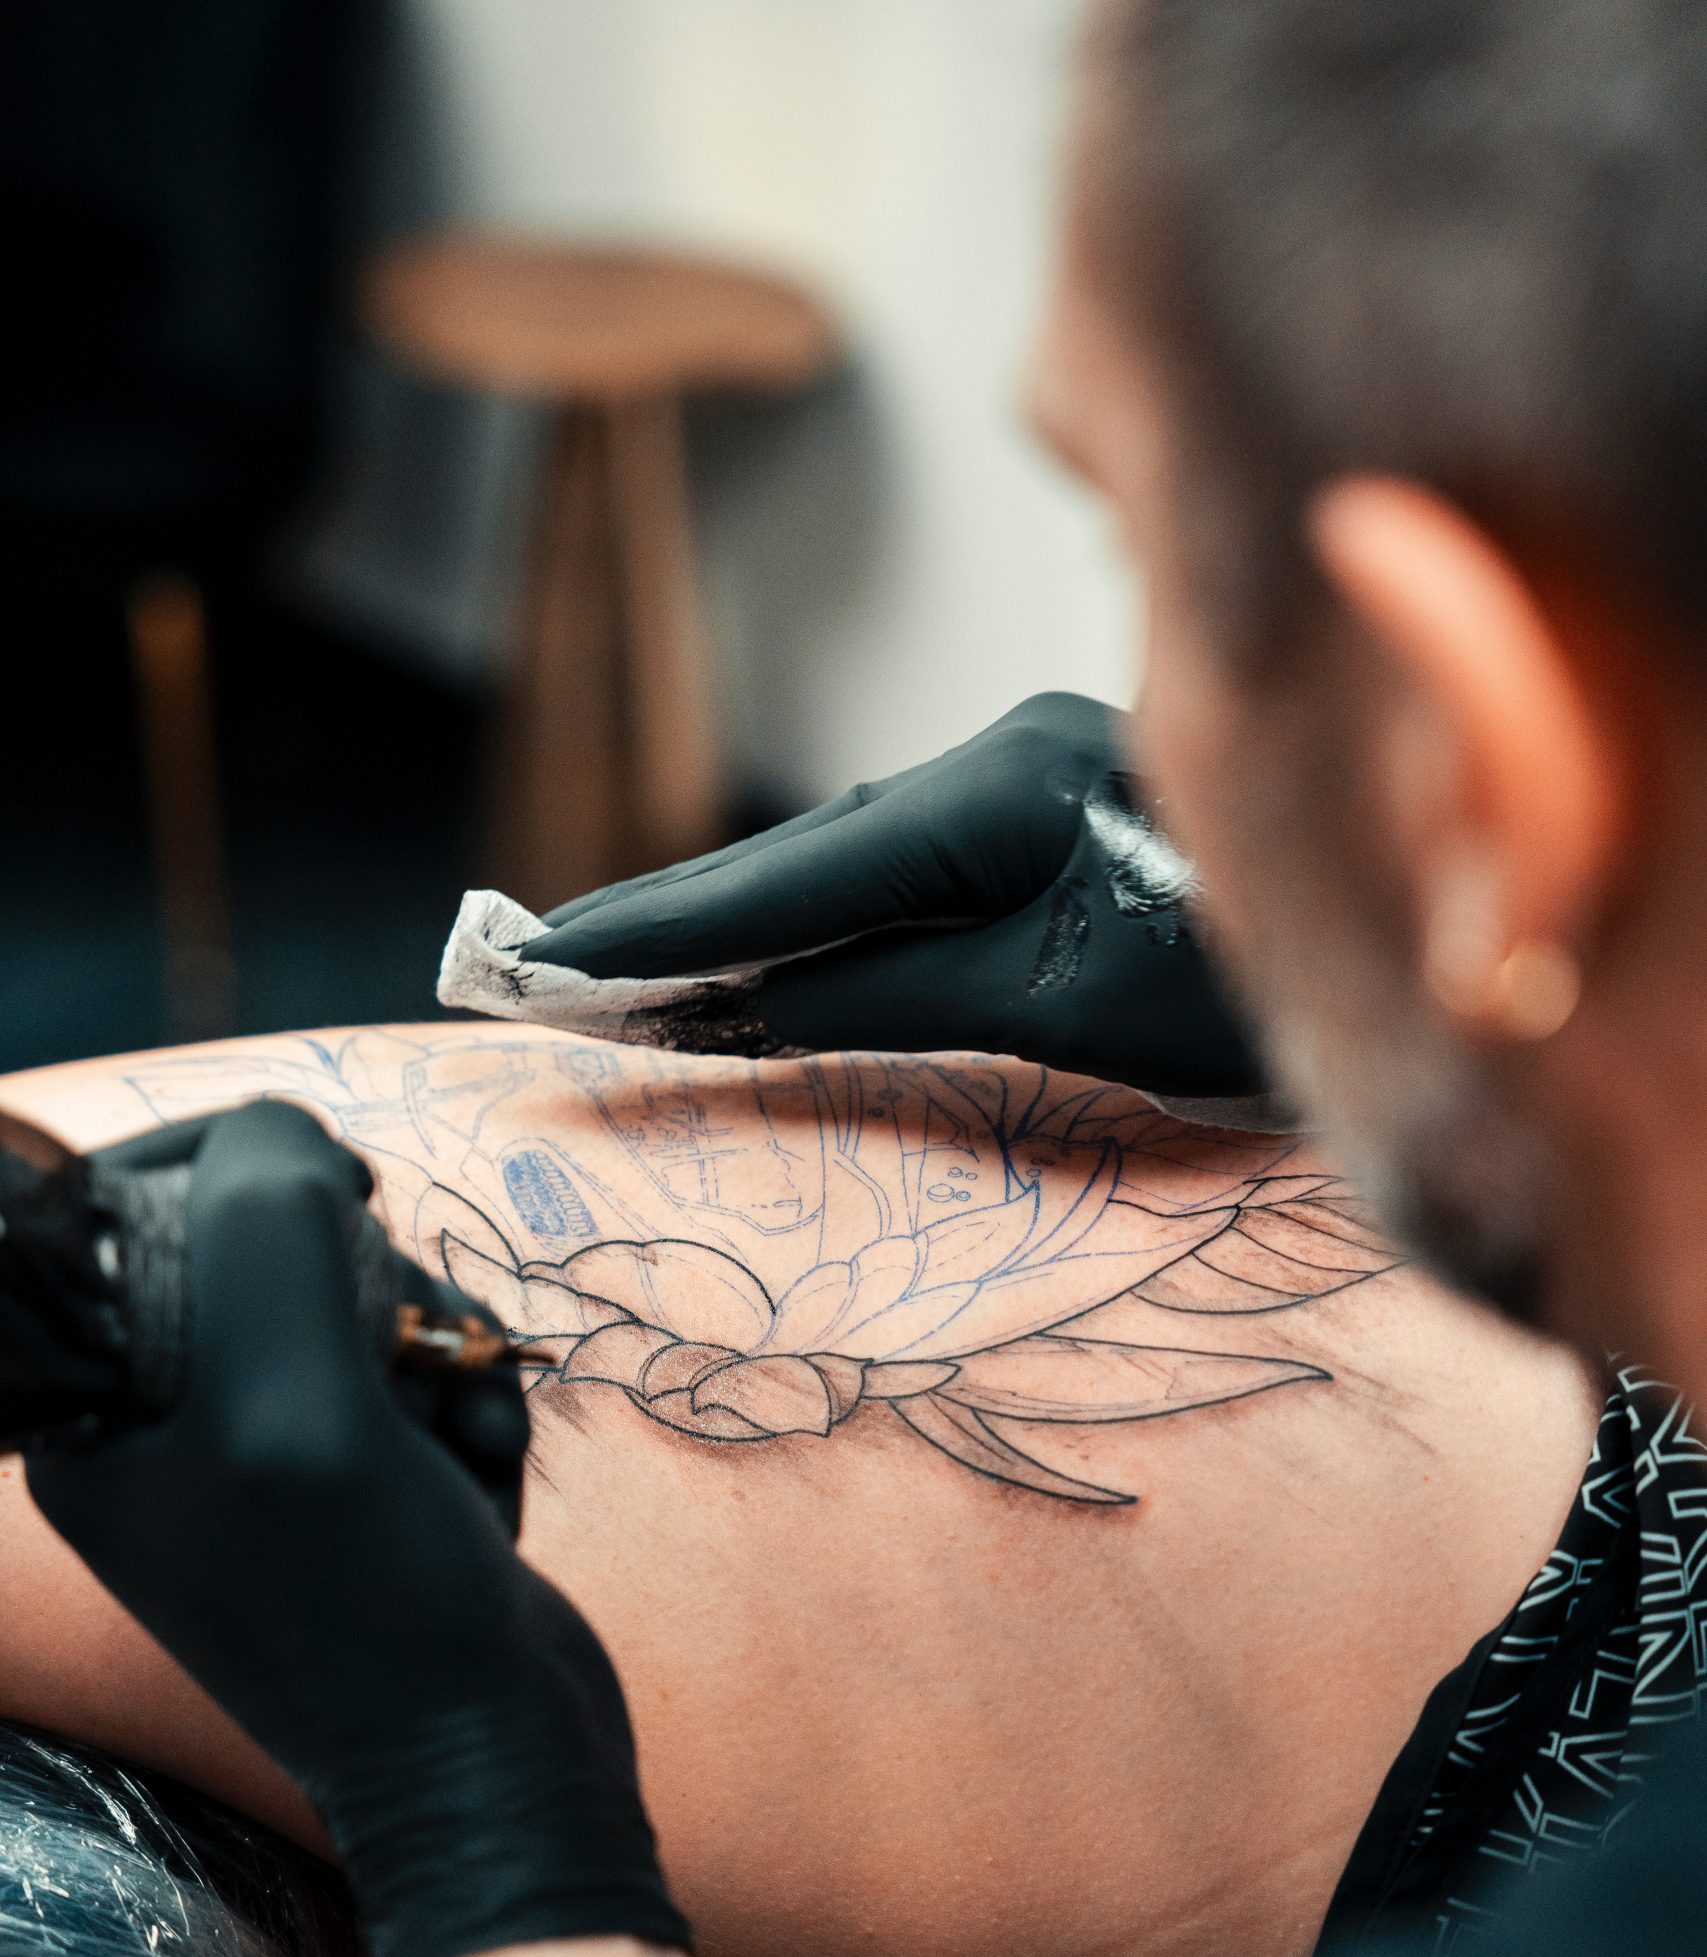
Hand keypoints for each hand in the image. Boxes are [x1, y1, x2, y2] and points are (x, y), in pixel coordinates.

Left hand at [27, 1101, 688, 1956]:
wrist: (490, 1765)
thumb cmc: (369, 1609)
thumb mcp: (292, 1396)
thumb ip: (266, 1225)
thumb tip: (289, 1135)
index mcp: (96, 1413)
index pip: (125, 1207)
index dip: (234, 1161)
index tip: (340, 1182)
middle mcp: (170, 1426)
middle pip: (269, 1246)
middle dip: (372, 1279)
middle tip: (409, 1348)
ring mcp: (272, 1456)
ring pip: (366, 1302)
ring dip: (440, 1350)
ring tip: (462, 1437)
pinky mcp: (364, 1482)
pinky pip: (423, 1376)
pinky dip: (470, 1404)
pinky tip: (486, 1471)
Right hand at [523, 693, 1268, 1099]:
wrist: (1423, 948)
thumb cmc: (1251, 991)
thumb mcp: (1054, 1014)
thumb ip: (887, 999)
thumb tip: (740, 1007)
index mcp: (1001, 791)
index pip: (790, 874)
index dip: (657, 928)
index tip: (541, 962)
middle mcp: (1003, 754)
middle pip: (802, 850)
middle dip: (671, 916)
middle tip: (538, 964)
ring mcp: (1032, 768)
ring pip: (851, 855)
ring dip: (746, 917)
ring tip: (627, 971)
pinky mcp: (1054, 803)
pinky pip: (904, 864)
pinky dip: (827, 913)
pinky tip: (773, 946)